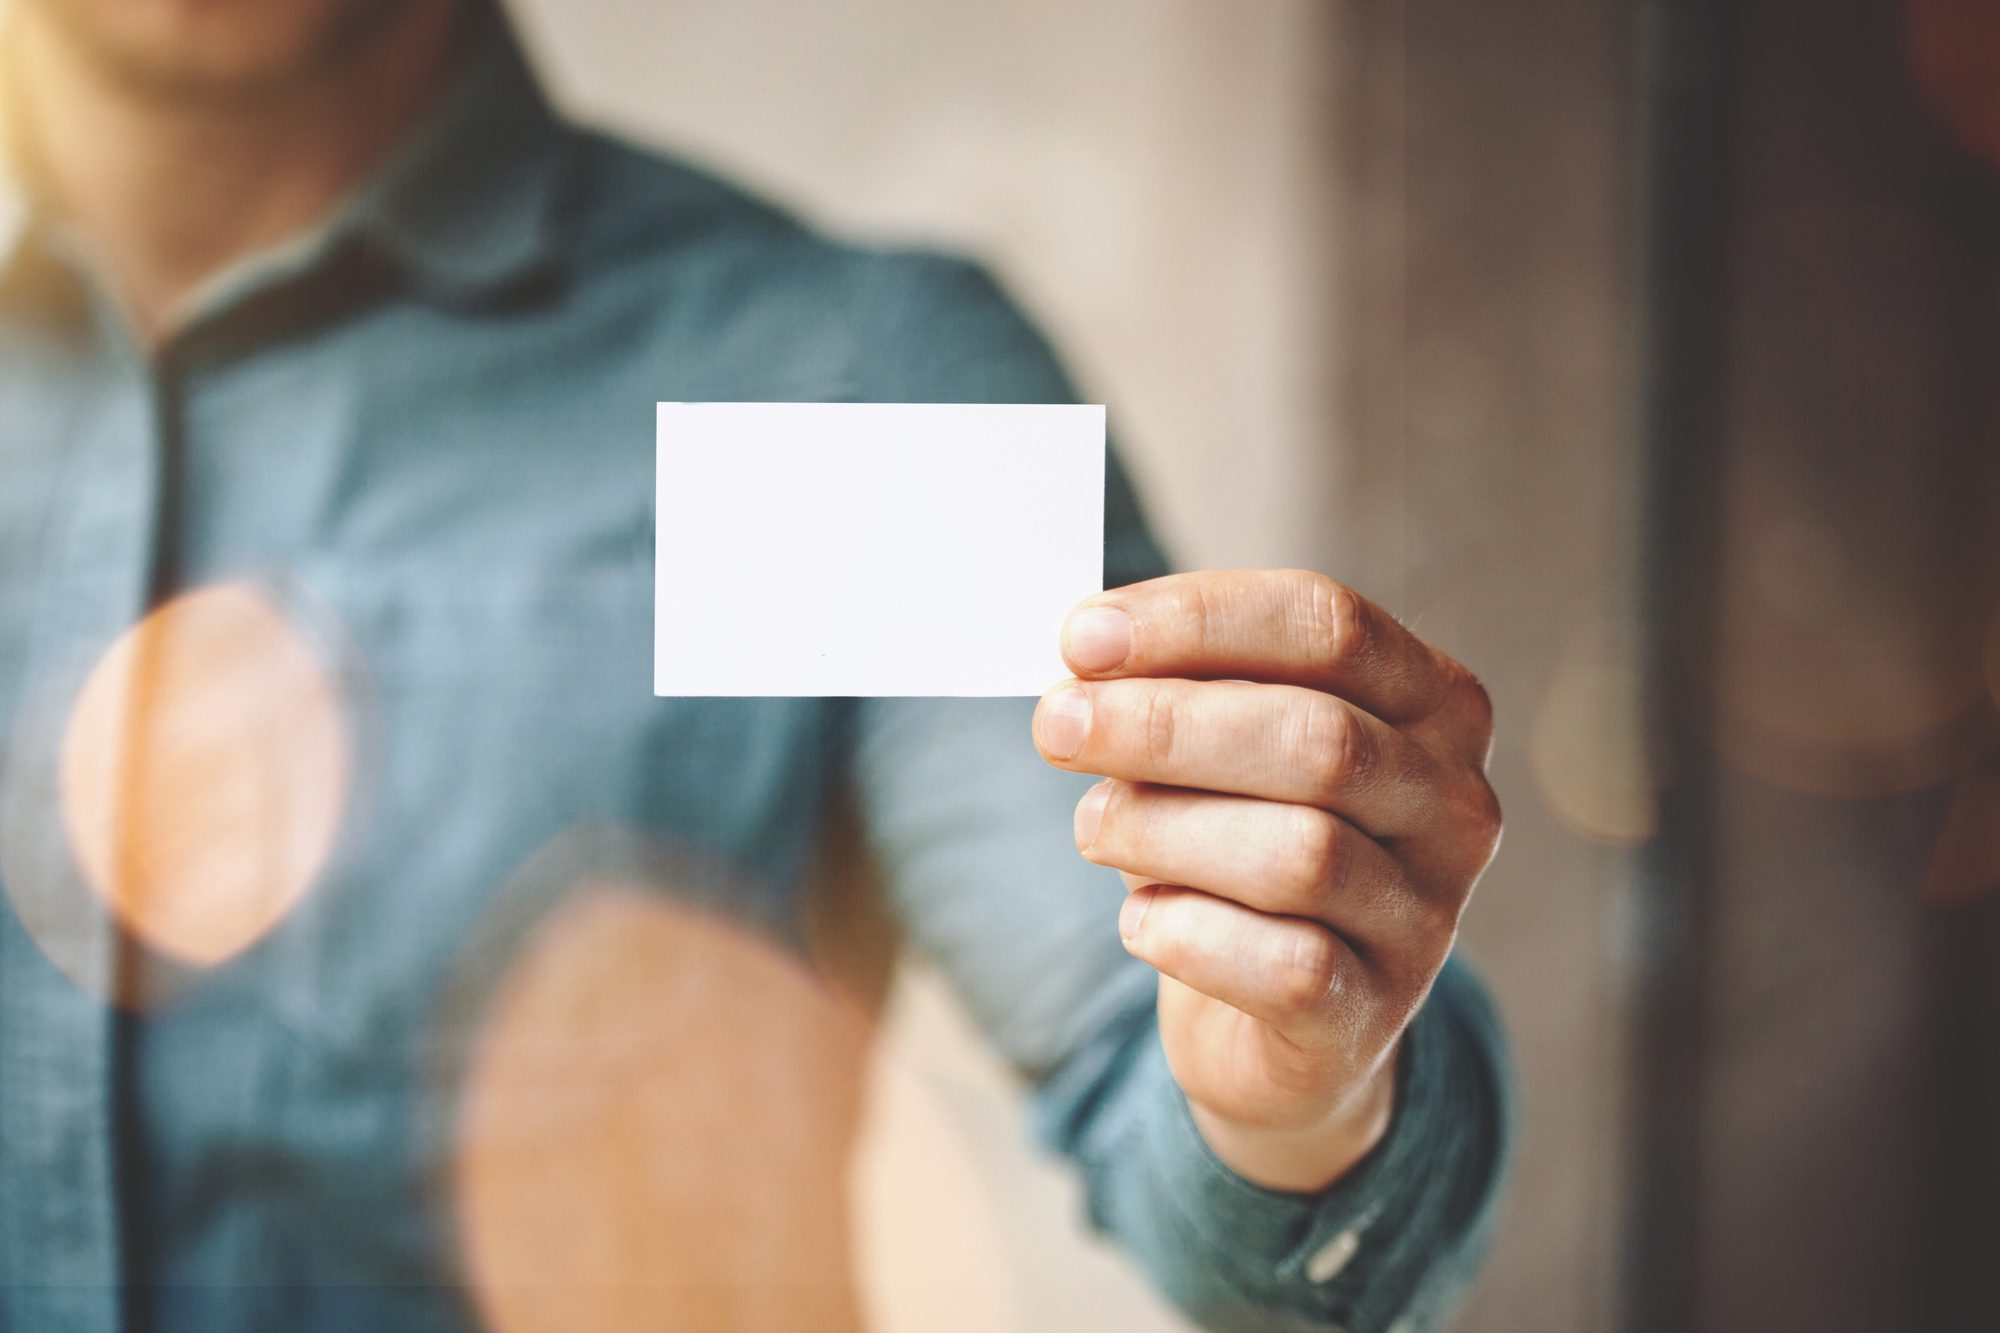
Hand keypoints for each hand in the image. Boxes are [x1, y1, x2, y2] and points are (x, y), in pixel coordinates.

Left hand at [1032, 570, 1500, 1192]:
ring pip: (1300, 855)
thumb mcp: (1219, 750)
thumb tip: (1085, 664)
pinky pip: (1285, 967)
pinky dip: (1188, 934)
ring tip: (1094, 826)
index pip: (1328, 626)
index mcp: (1434, 704)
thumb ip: (1176, 691)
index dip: (1198, 621)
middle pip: (1317, 738)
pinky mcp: (1373, 1017)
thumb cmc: (1238, 844)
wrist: (1277, 1022)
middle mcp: (1453, 806)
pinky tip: (1141, 921)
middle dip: (1165, 725)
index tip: (1082, 637)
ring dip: (1163, 830)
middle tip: (1056, 727)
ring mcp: (1427, 918)